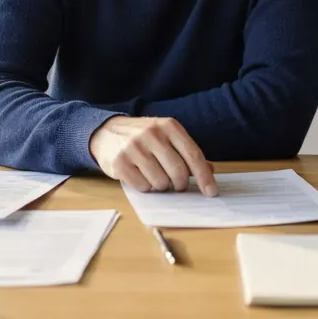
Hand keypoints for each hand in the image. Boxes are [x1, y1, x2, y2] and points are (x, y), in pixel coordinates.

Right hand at [89, 116, 217, 195]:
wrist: (106, 132)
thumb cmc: (143, 137)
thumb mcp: (167, 136)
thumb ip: (187, 152)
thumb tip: (210, 171)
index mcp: (169, 126)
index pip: (193, 155)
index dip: (204, 177)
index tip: (211, 192)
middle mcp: (152, 134)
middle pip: (178, 172)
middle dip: (180, 184)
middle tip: (177, 185)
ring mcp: (134, 147)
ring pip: (160, 182)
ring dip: (161, 185)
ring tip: (154, 175)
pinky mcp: (119, 162)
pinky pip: (142, 186)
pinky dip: (145, 187)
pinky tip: (140, 176)